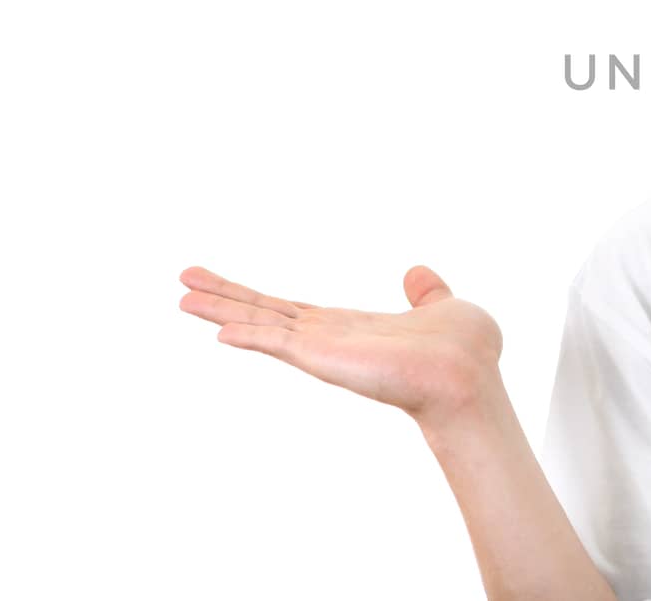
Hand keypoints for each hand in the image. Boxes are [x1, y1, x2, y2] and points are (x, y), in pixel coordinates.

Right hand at [178, 264, 504, 426]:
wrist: (470, 378)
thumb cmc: (465, 353)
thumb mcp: (445, 307)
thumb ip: (426, 293)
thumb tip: (416, 273)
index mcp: (350, 328)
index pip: (292, 309)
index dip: (258, 297)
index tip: (224, 284)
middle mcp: (329, 338)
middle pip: (265, 311)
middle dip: (224, 296)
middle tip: (183, 279)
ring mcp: (324, 348)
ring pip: (261, 323)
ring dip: (221, 309)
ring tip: (180, 296)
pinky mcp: (325, 356)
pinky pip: (278, 341)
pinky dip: (249, 334)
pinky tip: (217, 330)